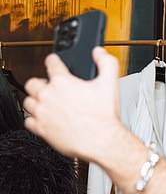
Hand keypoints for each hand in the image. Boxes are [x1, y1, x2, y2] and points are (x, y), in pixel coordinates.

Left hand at [23, 47, 124, 162]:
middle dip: (40, 83)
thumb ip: (106, 62)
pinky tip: (44, 119)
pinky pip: (28, 121)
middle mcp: (49, 96)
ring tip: (45, 104)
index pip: (51, 63)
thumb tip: (99, 52)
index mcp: (63, 82)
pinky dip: (34, 119)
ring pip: (28, 102)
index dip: (54, 61)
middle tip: (49, 87)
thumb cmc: (105, 117)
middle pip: (33, 83)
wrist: (103, 141)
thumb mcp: (111, 84)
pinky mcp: (42, 129)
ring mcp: (43, 113)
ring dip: (35, 101)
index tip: (54, 63)